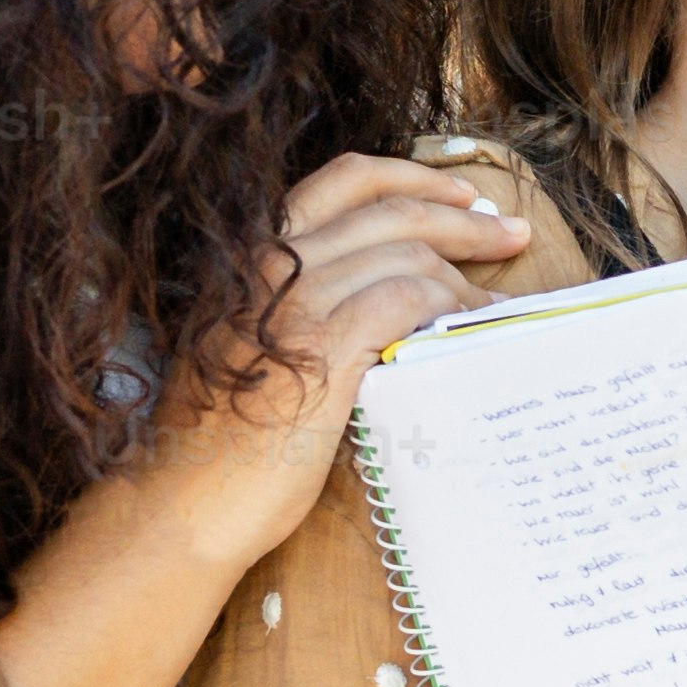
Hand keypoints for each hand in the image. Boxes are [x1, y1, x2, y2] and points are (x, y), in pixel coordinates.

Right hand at [0, 154, 521, 686]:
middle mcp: (270, 268)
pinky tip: (469, 329)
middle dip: (459, 218)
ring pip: (403, 253)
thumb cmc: (218, 448)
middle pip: (386, 211)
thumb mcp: (250, 352)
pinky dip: (449, 307)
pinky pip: (403, 300)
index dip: (409, 179)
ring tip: (494, 302)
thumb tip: (384, 301)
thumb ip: (300, 313)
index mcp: (253, 260)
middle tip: (508, 234)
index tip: (458, 196)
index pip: (340, 181)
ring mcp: (292, 306)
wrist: (178, 506)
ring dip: (464, 272)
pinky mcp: (319, 351)